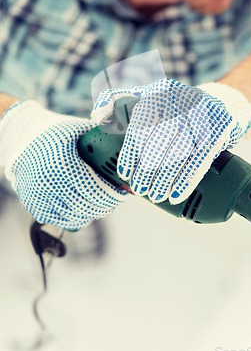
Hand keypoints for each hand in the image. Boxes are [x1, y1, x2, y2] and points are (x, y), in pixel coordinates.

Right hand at [0, 101, 127, 229]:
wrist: (21, 137)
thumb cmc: (56, 131)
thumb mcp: (79, 129)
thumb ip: (103, 136)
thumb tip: (129, 142)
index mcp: (64, 164)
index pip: (95, 190)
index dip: (113, 195)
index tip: (124, 193)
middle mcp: (49, 183)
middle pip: (88, 206)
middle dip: (107, 205)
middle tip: (116, 199)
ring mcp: (39, 196)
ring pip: (75, 217)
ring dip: (93, 212)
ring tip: (102, 204)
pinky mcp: (33, 204)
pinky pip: (60, 220)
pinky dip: (76, 217)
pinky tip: (85, 208)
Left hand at [92, 78, 250, 203]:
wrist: (224, 104)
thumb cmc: (178, 107)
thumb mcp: (150, 97)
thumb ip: (120, 103)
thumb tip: (96, 116)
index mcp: (160, 91)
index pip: (141, 124)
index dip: (132, 151)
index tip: (125, 173)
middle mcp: (182, 98)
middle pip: (160, 140)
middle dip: (148, 169)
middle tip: (140, 189)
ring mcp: (203, 112)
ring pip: (180, 151)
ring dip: (166, 178)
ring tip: (156, 195)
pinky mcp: (220, 127)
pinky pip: (201, 158)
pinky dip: (187, 180)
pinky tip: (176, 195)